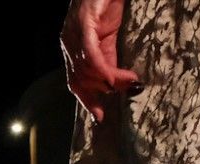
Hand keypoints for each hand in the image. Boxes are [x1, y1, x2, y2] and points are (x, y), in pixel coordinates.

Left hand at [61, 0, 139, 122]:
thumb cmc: (108, 4)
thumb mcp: (108, 37)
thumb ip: (108, 58)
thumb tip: (117, 85)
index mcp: (72, 48)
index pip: (75, 82)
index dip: (87, 101)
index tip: (100, 118)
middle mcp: (68, 43)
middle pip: (80, 80)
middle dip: (100, 94)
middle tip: (122, 97)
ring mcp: (73, 34)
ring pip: (87, 71)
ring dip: (111, 82)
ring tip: (131, 83)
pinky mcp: (84, 25)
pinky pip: (91, 56)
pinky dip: (104, 71)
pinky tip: (116, 79)